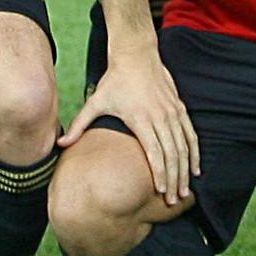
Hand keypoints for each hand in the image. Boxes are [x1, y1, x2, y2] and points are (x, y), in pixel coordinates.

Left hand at [67, 41, 194, 207]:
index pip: (155, 153)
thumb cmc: (115, 80)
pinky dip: (195, 152)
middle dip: (175, 179)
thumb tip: (60, 144)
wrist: (136, 54)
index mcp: (141, 119)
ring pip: (184, 147)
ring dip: (187, 170)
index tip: (162, 192)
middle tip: (174, 201)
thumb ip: (79, 125)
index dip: (160, 174)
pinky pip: (190, 134)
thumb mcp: (95, 101)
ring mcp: (172, 112)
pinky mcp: (179, 107)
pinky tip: (195, 168)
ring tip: (185, 190)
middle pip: (172, 154)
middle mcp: (160, 117)